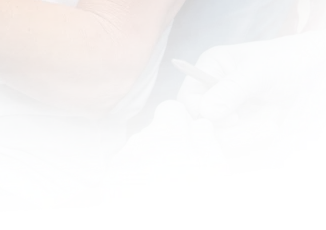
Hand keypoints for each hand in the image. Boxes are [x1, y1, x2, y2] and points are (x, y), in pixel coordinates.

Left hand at [100, 100, 231, 201]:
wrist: (159, 224)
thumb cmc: (193, 197)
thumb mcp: (213, 168)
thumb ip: (205, 138)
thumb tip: (198, 122)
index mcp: (165, 131)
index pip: (170, 108)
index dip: (183, 122)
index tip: (190, 142)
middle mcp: (139, 140)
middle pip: (155, 132)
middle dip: (168, 145)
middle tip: (182, 170)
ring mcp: (122, 160)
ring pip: (141, 151)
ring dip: (152, 161)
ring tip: (166, 185)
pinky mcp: (111, 180)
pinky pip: (127, 169)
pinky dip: (138, 177)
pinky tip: (149, 193)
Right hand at [177, 30, 325, 147]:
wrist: (317, 68)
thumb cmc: (284, 60)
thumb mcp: (255, 74)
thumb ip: (229, 92)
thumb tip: (204, 113)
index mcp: (210, 66)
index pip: (189, 98)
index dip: (204, 113)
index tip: (232, 118)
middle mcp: (216, 84)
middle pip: (207, 119)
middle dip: (232, 129)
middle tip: (258, 131)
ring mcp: (232, 100)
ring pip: (225, 129)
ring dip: (248, 132)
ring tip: (271, 125)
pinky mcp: (247, 114)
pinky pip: (241, 132)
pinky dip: (256, 132)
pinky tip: (272, 124)